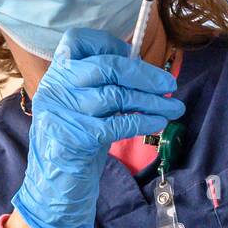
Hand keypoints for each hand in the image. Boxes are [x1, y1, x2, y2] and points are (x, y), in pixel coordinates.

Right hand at [12, 28, 185, 227]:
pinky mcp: (74, 138)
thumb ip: (105, 84)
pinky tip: (158, 123)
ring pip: (116, 96)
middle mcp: (55, 88)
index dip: (109, 43)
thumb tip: (147, 71)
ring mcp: (62, 112)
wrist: (53, 187)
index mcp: (57, 74)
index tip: (134, 55)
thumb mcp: (86, 105)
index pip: (76, 40)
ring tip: (174, 108)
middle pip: (107, 67)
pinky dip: (142, 121)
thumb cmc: (77, 140)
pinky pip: (117, 124)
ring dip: (152, 101)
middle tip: (170, 85)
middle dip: (145, 75)